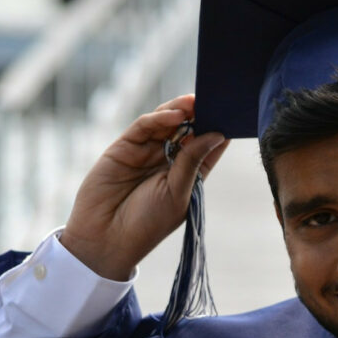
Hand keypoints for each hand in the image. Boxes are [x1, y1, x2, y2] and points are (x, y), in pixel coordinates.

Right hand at [61, 94, 229, 280]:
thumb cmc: (147, 224)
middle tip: (213, 98)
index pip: (207, 146)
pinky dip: (159, 118)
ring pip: (166, 123)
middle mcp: (168, 161)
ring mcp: (146, 152)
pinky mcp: (124, 147)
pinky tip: (175, 115)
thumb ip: (193, 162)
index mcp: (188, 175)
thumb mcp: (178, 193)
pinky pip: (144, 127)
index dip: (219, 130)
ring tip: (195, 101)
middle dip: (200, 114)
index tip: (233, 113)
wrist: (105, 239)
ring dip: (181, 111)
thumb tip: (217, 135)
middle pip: (188, 129)